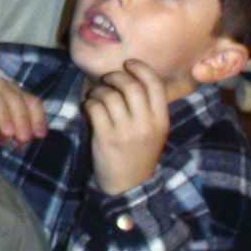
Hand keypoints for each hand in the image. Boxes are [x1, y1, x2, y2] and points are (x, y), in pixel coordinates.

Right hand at [0, 67, 48, 144]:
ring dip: (3, 116)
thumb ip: (6, 124)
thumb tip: (19, 141)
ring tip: (7, 134)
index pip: (30, 100)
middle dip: (21, 119)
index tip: (40, 135)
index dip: (37, 117)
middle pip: (14, 99)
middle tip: (23, 138)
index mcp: (11, 90)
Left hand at [85, 59, 170, 194]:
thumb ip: (148, 107)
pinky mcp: (107, 138)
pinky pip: (95, 108)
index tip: (128, 64)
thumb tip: (132, 76)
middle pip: (130, 86)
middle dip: (115, 77)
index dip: (140, 68)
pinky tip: (90, 109)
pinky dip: (89, 103)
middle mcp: (146, 124)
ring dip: (98, 91)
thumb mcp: (154, 131)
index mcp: (162, 120)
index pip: (155, 84)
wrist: (129, 186)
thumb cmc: (138, 153)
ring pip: (109, 95)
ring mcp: (126, 131)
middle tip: (108, 81)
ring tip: (96, 97)